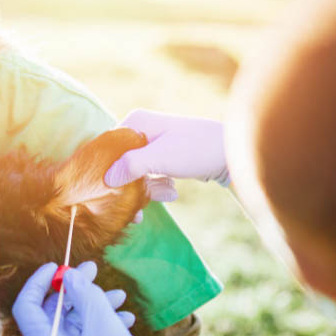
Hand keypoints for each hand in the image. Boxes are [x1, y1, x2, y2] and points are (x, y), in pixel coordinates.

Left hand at [13, 262, 180, 335]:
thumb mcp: (104, 325)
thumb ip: (84, 294)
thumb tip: (69, 276)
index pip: (26, 308)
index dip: (39, 282)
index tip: (58, 266)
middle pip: (51, 316)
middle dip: (74, 291)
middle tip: (93, 269)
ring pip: (70, 329)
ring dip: (92, 308)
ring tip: (119, 296)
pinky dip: (96, 328)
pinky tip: (123, 318)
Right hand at [105, 109, 228, 200]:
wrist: (232, 153)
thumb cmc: (195, 150)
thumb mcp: (159, 158)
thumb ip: (130, 166)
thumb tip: (106, 178)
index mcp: (135, 122)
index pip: (106, 148)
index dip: (104, 172)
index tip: (106, 195)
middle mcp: (142, 129)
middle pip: (120, 162)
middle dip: (123, 188)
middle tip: (129, 211)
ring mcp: (154, 143)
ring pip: (134, 172)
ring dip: (139, 192)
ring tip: (142, 213)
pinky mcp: (165, 156)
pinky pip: (149, 175)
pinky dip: (153, 188)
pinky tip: (168, 195)